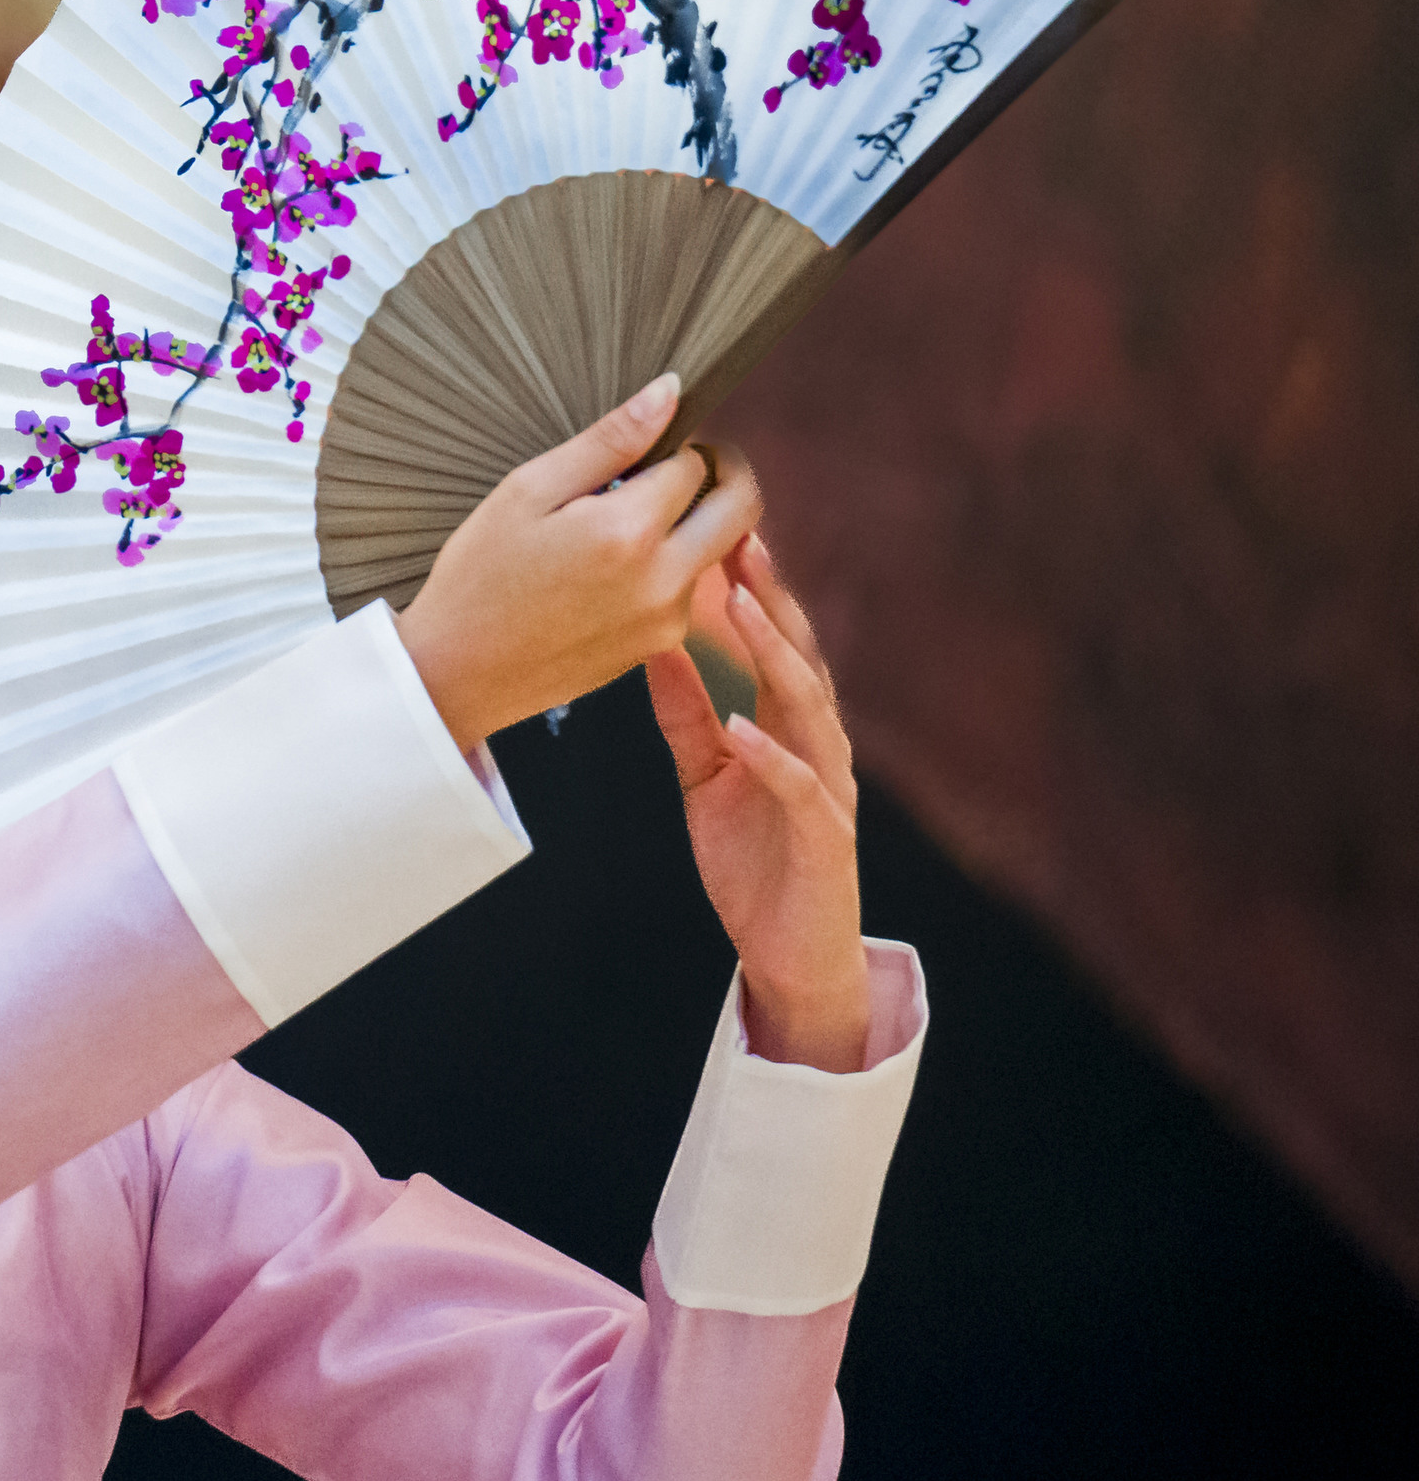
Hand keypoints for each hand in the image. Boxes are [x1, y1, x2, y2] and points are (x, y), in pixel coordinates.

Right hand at [396, 374, 760, 747]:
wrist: (457, 672)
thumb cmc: (478, 576)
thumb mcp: (527, 491)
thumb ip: (608, 441)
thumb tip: (669, 391)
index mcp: (628, 531)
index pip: (693, 463)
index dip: (670, 445)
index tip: (640, 449)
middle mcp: (663, 577)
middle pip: (742, 506)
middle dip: (725, 473)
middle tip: (686, 461)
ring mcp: (667, 616)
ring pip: (717, 548)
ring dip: (690, 524)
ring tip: (618, 525)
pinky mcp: (659, 642)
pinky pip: (689, 588)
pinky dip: (667, 565)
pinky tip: (608, 570)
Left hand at [644, 534, 872, 1071]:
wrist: (789, 948)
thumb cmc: (754, 858)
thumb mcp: (703, 774)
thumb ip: (686, 713)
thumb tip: (653, 646)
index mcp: (787, 725)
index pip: (773, 643)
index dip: (752, 589)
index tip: (720, 531)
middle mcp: (816, 743)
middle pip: (798, 656)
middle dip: (773, 598)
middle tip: (743, 539)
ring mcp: (826, 785)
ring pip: (810, 705)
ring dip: (776, 654)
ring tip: (745, 607)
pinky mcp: (824, 833)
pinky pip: (798, 785)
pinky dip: (769, 753)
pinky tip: (740, 726)